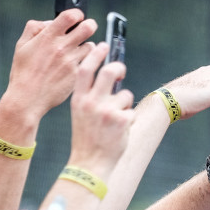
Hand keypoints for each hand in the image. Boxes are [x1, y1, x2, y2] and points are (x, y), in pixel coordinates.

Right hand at [1, 9, 97, 117]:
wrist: (27, 99)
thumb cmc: (23, 73)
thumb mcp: (21, 46)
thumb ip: (34, 28)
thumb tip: (49, 22)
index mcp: (47, 37)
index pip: (70, 16)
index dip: (77, 13)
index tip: (77, 17)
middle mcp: (61, 47)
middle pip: (88, 27)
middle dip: (89, 25)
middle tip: (86, 29)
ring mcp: (71, 61)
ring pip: (92, 46)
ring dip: (87, 46)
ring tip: (78, 51)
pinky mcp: (77, 75)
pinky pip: (89, 63)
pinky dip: (86, 63)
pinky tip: (77, 66)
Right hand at [69, 42, 134, 166]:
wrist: (89, 164)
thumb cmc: (86, 138)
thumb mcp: (80, 114)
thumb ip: (89, 96)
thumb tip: (106, 77)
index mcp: (78, 100)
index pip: (86, 69)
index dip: (95, 55)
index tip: (102, 46)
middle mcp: (91, 103)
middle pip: (109, 72)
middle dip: (118, 67)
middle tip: (121, 70)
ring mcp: (106, 111)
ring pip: (125, 95)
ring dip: (124, 105)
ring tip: (115, 121)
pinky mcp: (121, 120)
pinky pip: (130, 111)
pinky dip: (128, 120)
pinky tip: (119, 132)